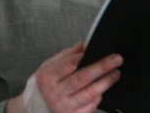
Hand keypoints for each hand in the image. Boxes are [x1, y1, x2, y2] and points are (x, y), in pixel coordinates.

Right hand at [5, 41, 122, 112]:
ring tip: (116, 73)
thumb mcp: (47, 67)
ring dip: (106, 82)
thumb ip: (65, 56)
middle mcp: (54, 94)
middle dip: (102, 67)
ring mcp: (63, 108)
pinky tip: (103, 89)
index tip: (100, 49)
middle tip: (117, 59)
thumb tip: (84, 44)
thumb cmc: (42, 87)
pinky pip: (90, 106)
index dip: (85, 56)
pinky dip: (98, 97)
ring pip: (90, 93)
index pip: (70, 64)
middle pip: (82, 78)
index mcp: (47, 78)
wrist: (32, 111)